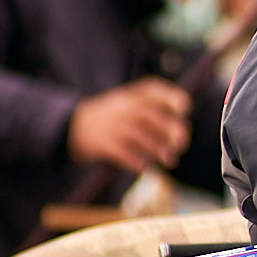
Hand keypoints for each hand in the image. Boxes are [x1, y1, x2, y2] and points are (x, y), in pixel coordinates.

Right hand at [66, 78, 190, 171]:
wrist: (71, 127)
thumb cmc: (112, 119)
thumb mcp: (128, 105)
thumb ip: (152, 111)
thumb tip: (182, 132)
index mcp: (130, 95)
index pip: (152, 89)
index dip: (170, 96)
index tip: (185, 108)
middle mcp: (119, 106)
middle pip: (148, 113)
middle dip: (169, 129)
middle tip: (182, 144)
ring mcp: (108, 123)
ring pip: (137, 133)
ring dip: (157, 148)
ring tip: (170, 160)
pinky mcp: (98, 142)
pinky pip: (120, 151)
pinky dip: (135, 160)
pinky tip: (144, 168)